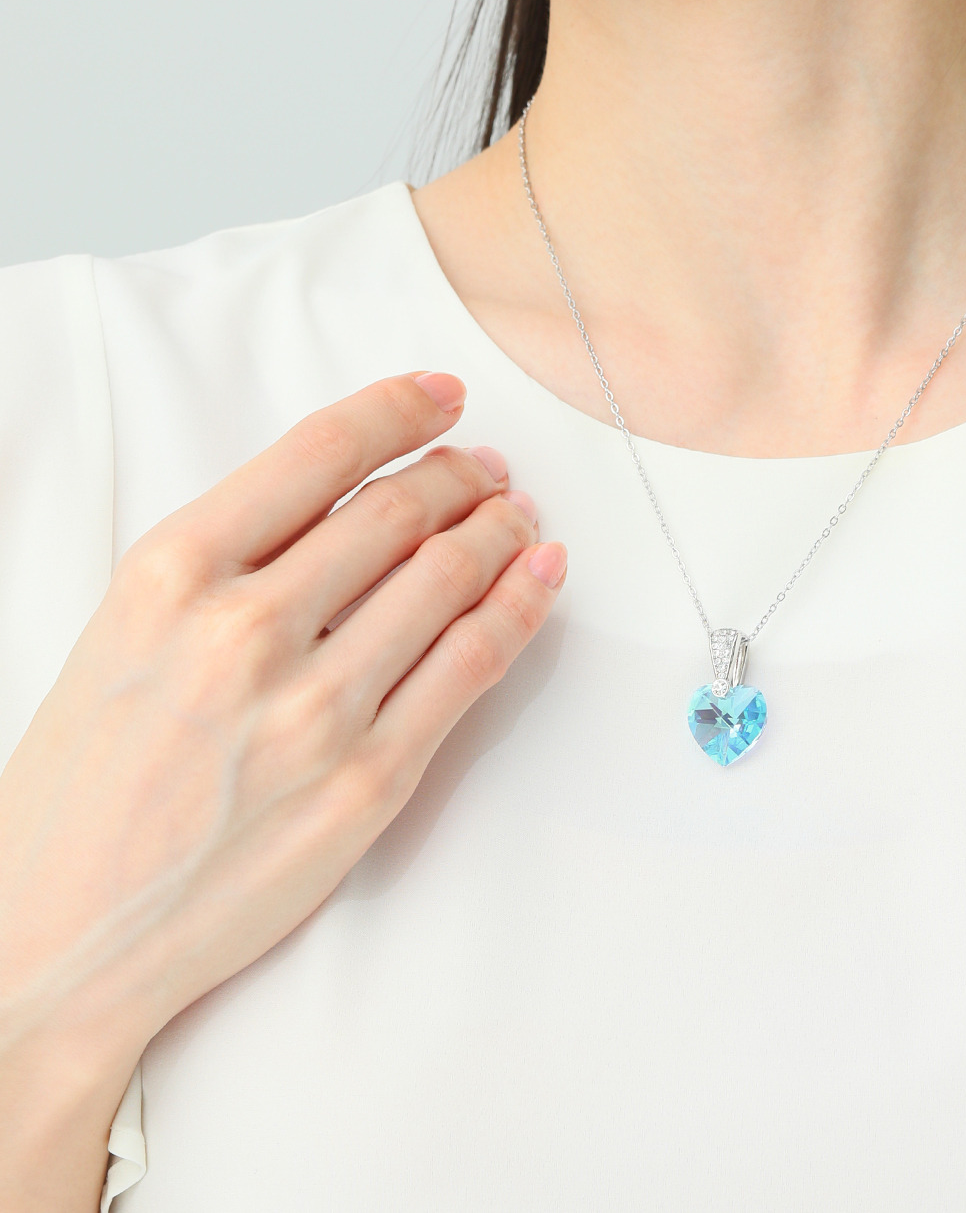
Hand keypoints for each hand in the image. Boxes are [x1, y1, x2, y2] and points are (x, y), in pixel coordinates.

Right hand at [0, 373, 565, 1207]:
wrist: (61, 933)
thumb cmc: (87, 779)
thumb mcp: (128, 631)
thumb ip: (233, 558)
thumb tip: (354, 496)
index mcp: (173, 574)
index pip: (319, 452)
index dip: (399, 410)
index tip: (442, 395)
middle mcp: (246, 630)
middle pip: (399, 511)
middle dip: (462, 474)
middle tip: (488, 469)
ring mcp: (314, 710)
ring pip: (449, 578)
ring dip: (502, 531)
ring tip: (519, 517)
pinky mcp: (368, 782)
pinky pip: (472, 666)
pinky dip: (521, 607)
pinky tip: (540, 576)